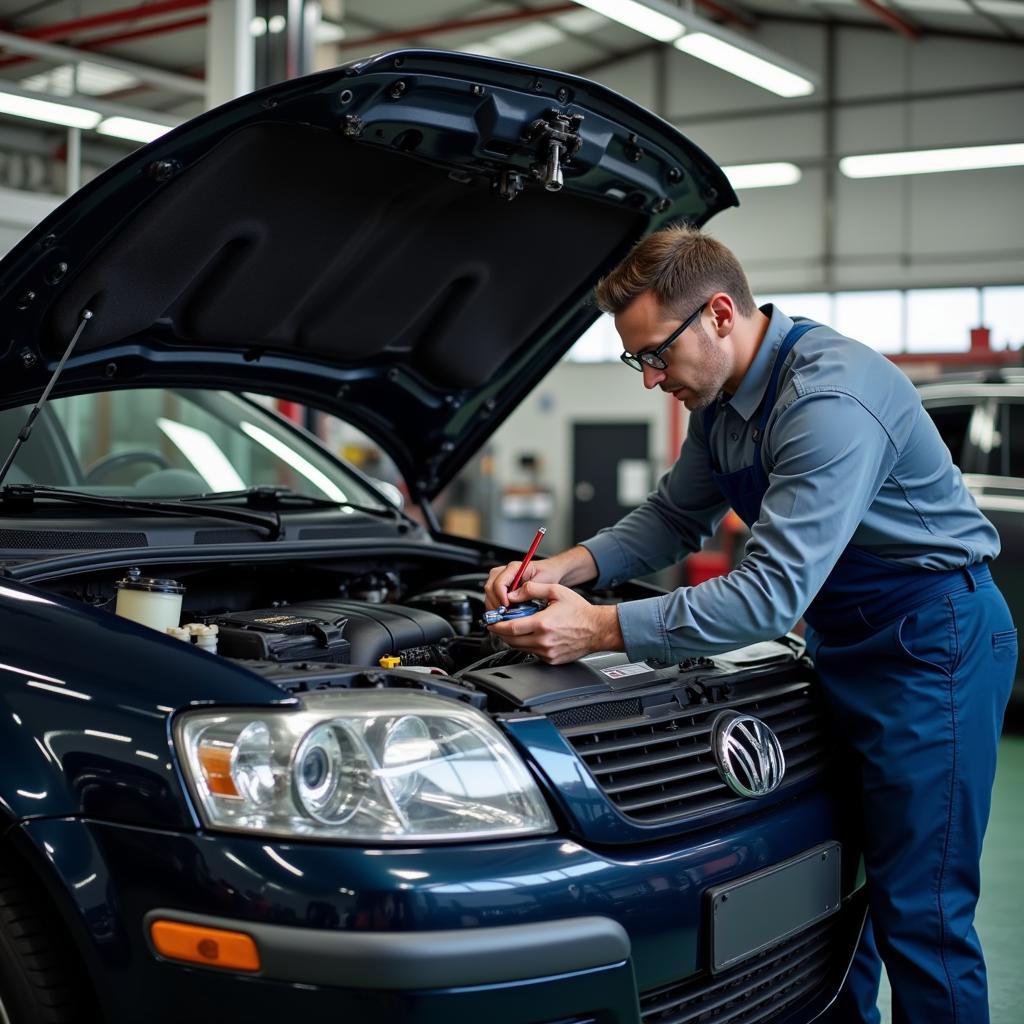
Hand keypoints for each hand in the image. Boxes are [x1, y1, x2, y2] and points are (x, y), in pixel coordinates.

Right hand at [484, 558, 562, 609]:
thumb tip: (512, 598)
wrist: (550, 571)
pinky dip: (496, 606)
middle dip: (495, 604)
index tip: (507, 607)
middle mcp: (504, 571)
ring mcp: (501, 578)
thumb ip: (528, 589)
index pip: (499, 583)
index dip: (501, 597)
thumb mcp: (542, 582)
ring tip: (505, 615)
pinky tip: (505, 613)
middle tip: (504, 614)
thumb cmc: (547, 574)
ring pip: (489, 594)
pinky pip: (492, 597)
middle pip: (490, 588)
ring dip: (495, 606)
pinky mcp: (501, 586)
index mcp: (514, 568)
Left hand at [486, 581, 623, 664]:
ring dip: (513, 639)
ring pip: (519, 648)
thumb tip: (513, 594)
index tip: (491, 622)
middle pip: (511, 641)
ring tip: (515, 627)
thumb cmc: (580, 611)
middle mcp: (543, 641)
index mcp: (542, 624)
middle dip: (501, 632)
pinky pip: (531, 653)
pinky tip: (532, 635)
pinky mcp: (551, 660)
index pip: (510, 628)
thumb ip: (532, 590)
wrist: (598, 629)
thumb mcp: (555, 591)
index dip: (496, 625)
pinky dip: (527, 645)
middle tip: (498, 624)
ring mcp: (547, 653)